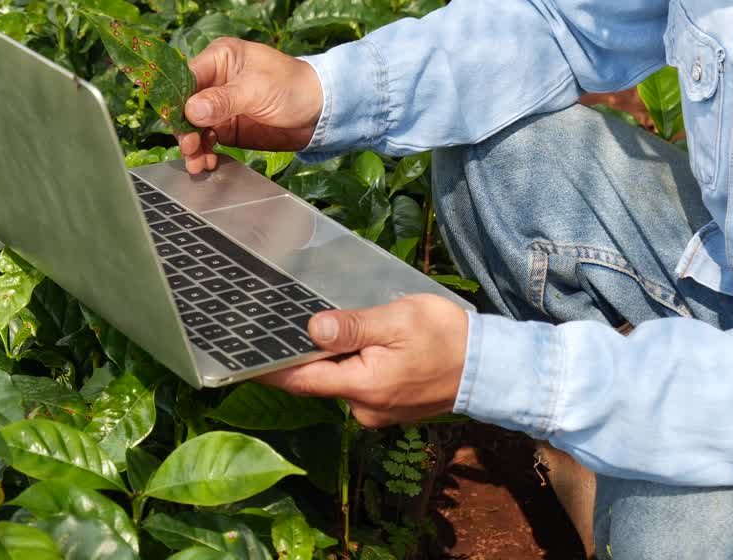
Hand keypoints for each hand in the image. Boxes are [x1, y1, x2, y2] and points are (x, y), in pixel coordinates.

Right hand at [178, 38, 323, 173]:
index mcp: (220, 58)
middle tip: (190, 147)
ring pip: (192, 127)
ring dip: (192, 146)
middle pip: (184, 106)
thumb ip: (223, 100)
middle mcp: (214, 81)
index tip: (177, 123)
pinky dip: (203, 153)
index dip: (177, 101)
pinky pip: (205, 141)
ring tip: (198, 162)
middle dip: (184, 129)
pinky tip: (206, 163)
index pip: (186, 78)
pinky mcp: (226, 128)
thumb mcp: (257, 90)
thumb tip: (191, 110)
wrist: (319, 112)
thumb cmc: (294, 86)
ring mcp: (218, 106)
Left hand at [258, 294, 469, 426]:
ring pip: (340, 381)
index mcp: (362, 386)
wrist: (493, 368)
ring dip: (333, 358)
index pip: (301, 379)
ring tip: (326, 325)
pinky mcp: (390, 407)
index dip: (269, 368)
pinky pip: (360, 384)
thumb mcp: (397, 321)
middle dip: (304, 355)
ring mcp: (377, 411)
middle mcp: (364, 407)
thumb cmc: (447, 338)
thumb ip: (353, 327)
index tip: (239, 357)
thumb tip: (312, 330)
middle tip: (282, 323)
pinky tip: (361, 343)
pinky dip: (353, 366)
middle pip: (319, 379)